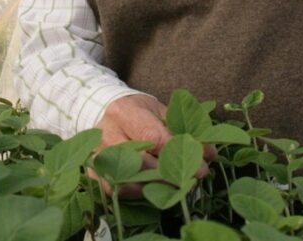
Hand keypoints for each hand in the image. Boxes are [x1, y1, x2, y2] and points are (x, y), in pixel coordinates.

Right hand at [93, 94, 214, 197]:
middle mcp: (106, 132)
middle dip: (171, 175)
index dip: (180, 154)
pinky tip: (152, 188)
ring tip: (174, 186)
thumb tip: (209, 154)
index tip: (201, 167)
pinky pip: (116, 190)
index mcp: (124, 111)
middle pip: (140, 162)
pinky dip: (137, 192)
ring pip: (127, 180)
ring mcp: (96, 153)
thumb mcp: (159, 110)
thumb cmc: (136, 112)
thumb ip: (184, 130)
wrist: (101, 112)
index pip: (153, 137)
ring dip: (155, 187)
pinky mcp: (92, 171)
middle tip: (189, 181)